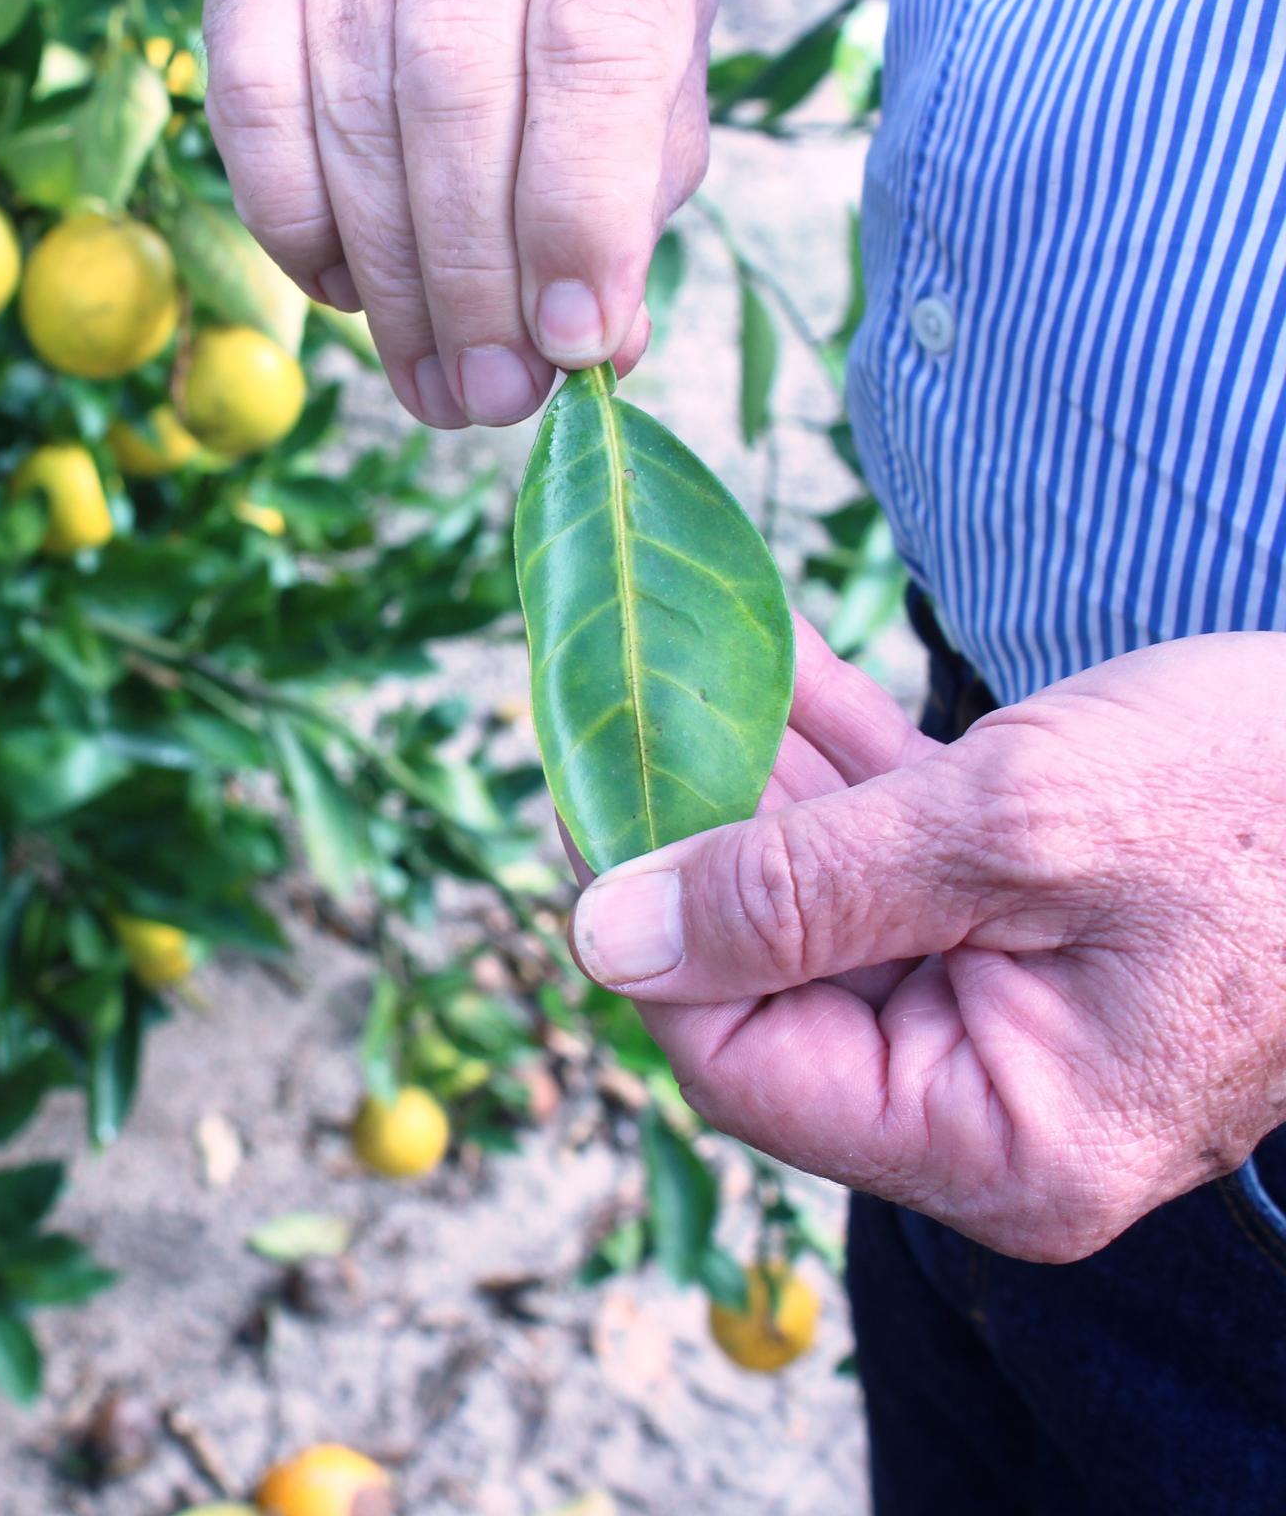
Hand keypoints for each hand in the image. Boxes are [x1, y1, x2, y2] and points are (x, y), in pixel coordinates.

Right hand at [201, 0, 718, 428]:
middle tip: (492, 396)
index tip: (572, 342)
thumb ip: (633, 181)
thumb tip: (599, 345)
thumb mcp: (658, 55)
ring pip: (349, 108)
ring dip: (391, 281)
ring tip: (433, 383)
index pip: (592, 48)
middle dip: (472, 277)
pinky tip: (341, 288)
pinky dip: (292, 219)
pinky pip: (249, 98)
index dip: (577, 211)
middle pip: (453, 90)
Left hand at [568, 621, 1285, 1261]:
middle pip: (772, 979)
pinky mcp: (1038, 932)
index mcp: (1001, 1139)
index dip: (648, 934)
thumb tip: (606, 932)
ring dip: (757, 782)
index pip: (741, 1061)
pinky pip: (902, 858)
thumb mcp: (1018, 828)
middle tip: (615, 709)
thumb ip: (799, 889)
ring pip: (826, 903)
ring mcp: (1017, 1018)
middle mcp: (997, 1105)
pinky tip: (770, 664)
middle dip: (697, 837)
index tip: (586, 797)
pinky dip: (842, 767)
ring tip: (675, 665)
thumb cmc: (1273, 798)